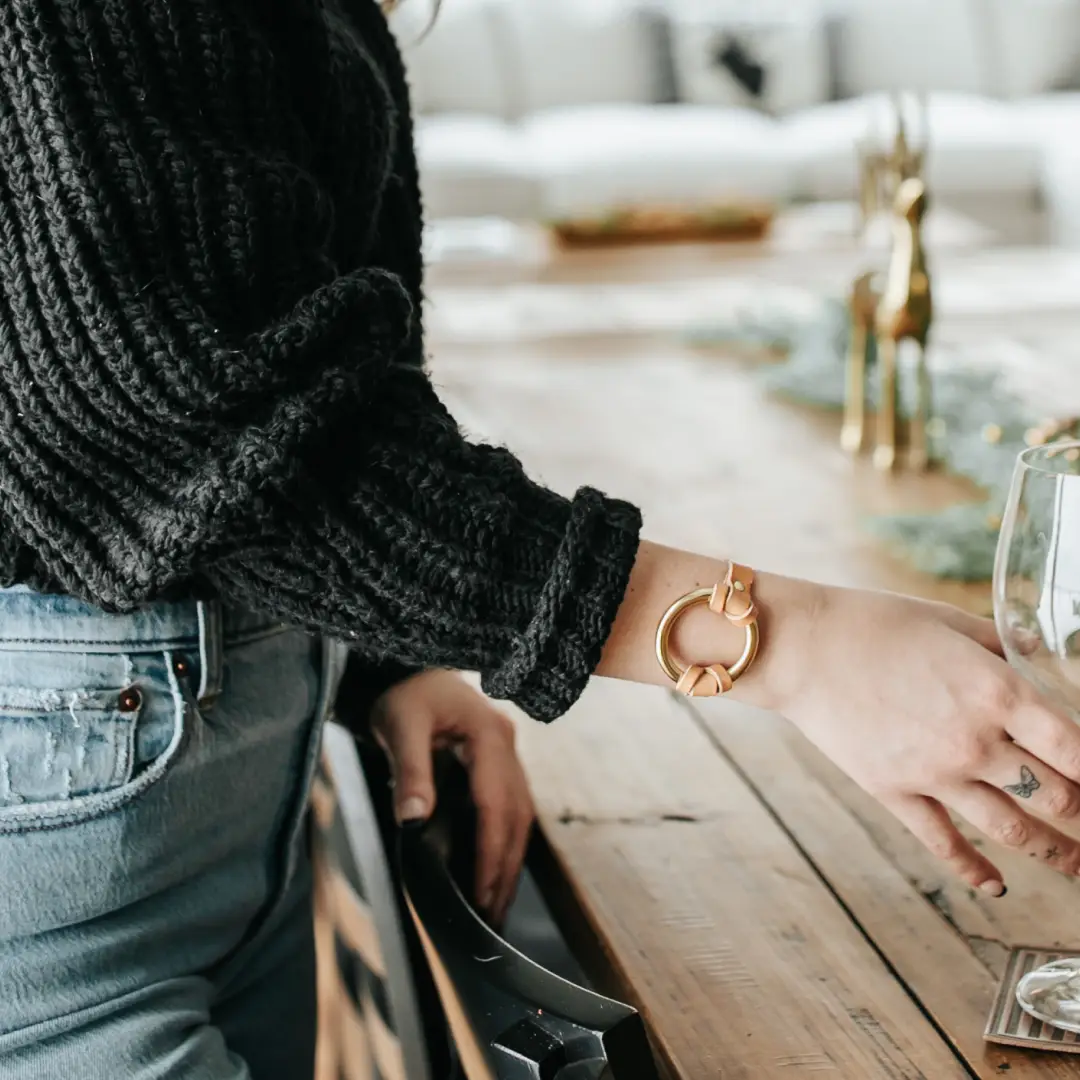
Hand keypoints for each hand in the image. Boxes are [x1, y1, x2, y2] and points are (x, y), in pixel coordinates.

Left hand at [371, 669, 534, 922]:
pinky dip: (504, 842)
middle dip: (506, 867)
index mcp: (489, 735)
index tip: (481, 891)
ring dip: (510, 859)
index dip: (490, 851)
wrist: (407, 665)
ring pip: (520, 815)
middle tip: (491, 913)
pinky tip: (495, 868)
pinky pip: (510, 808)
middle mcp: (507, 745)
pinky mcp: (498, 762)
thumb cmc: (405, 693)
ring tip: (496, 902)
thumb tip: (414, 820)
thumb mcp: (400, 725)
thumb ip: (410, 771)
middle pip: (517, 816)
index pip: (496, 804)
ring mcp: (507, 754)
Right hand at [771, 583, 1079, 894]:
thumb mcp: (948, 620)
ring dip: (1055, 854)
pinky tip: (996, 886)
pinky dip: (975, 870)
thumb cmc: (872, 622)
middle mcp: (974, 741)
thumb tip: (1033, 657)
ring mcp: (934, 773)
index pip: (1077, 749)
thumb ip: (999, 644)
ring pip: (1013, 830)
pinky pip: (944, 842)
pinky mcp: (893, 791)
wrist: (802, 647)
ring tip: (1078, 867)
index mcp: (996, 691)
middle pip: (1057, 798)